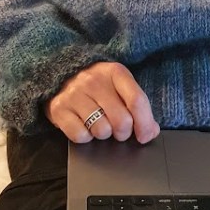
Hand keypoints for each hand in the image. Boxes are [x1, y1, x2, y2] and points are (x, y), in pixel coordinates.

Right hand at [44, 61, 159, 144]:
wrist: (62, 74)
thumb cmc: (99, 84)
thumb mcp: (120, 85)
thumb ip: (137, 105)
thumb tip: (150, 131)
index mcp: (115, 72)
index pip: (136, 100)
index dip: (144, 124)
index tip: (144, 136)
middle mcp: (94, 81)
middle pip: (121, 120)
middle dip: (124, 132)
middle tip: (119, 129)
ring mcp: (75, 94)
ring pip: (101, 131)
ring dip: (103, 134)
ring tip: (99, 123)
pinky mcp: (59, 109)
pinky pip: (80, 136)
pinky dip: (85, 137)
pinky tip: (84, 125)